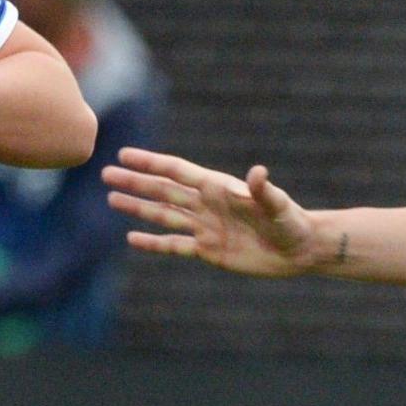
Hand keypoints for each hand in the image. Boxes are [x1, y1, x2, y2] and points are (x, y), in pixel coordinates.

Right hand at [102, 147, 315, 278]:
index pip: (176, 172)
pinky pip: (174, 245)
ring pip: (163, 215)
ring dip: (137, 207)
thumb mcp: (277, 205)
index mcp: (217, 188)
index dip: (150, 163)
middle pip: (162, 191)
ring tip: (112, 200)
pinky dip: (153, 242)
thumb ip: (263, 190)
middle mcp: (206, 205)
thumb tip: (258, 172)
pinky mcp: (207, 250)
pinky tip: (133, 237)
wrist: (299, 250)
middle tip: (106, 174)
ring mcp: (204, 227)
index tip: (125, 154)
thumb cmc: (291, 222)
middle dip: (134, 182)